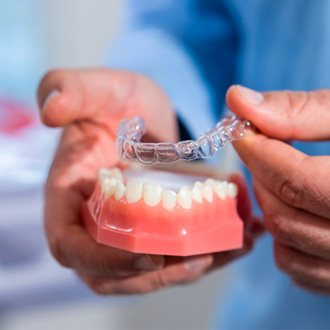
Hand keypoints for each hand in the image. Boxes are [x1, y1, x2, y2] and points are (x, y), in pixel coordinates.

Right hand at [37, 69, 260, 294]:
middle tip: (202, 257)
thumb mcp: (94, 88)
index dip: (105, 261)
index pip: (70, 246)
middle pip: (114, 273)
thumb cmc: (113, 100)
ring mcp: (125, 230)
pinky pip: (175, 253)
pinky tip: (243, 238)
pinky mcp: (153, 228)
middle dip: (158, 274)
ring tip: (232, 247)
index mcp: (69, 198)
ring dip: (191, 267)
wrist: (141, 111)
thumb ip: (67, 90)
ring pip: (150, 270)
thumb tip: (51, 110)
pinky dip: (209, 252)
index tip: (149, 256)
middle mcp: (93, 223)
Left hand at [227, 85, 329, 293]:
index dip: (257, 152)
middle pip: (285, 216)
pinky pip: (298, 268)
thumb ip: (301, 110)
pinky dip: (283, 237)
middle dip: (262, 176)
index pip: (296, 181)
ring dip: (270, 204)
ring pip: (287, 244)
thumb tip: (236, 99)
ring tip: (280, 174)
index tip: (240, 130)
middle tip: (264, 148)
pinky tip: (295, 207)